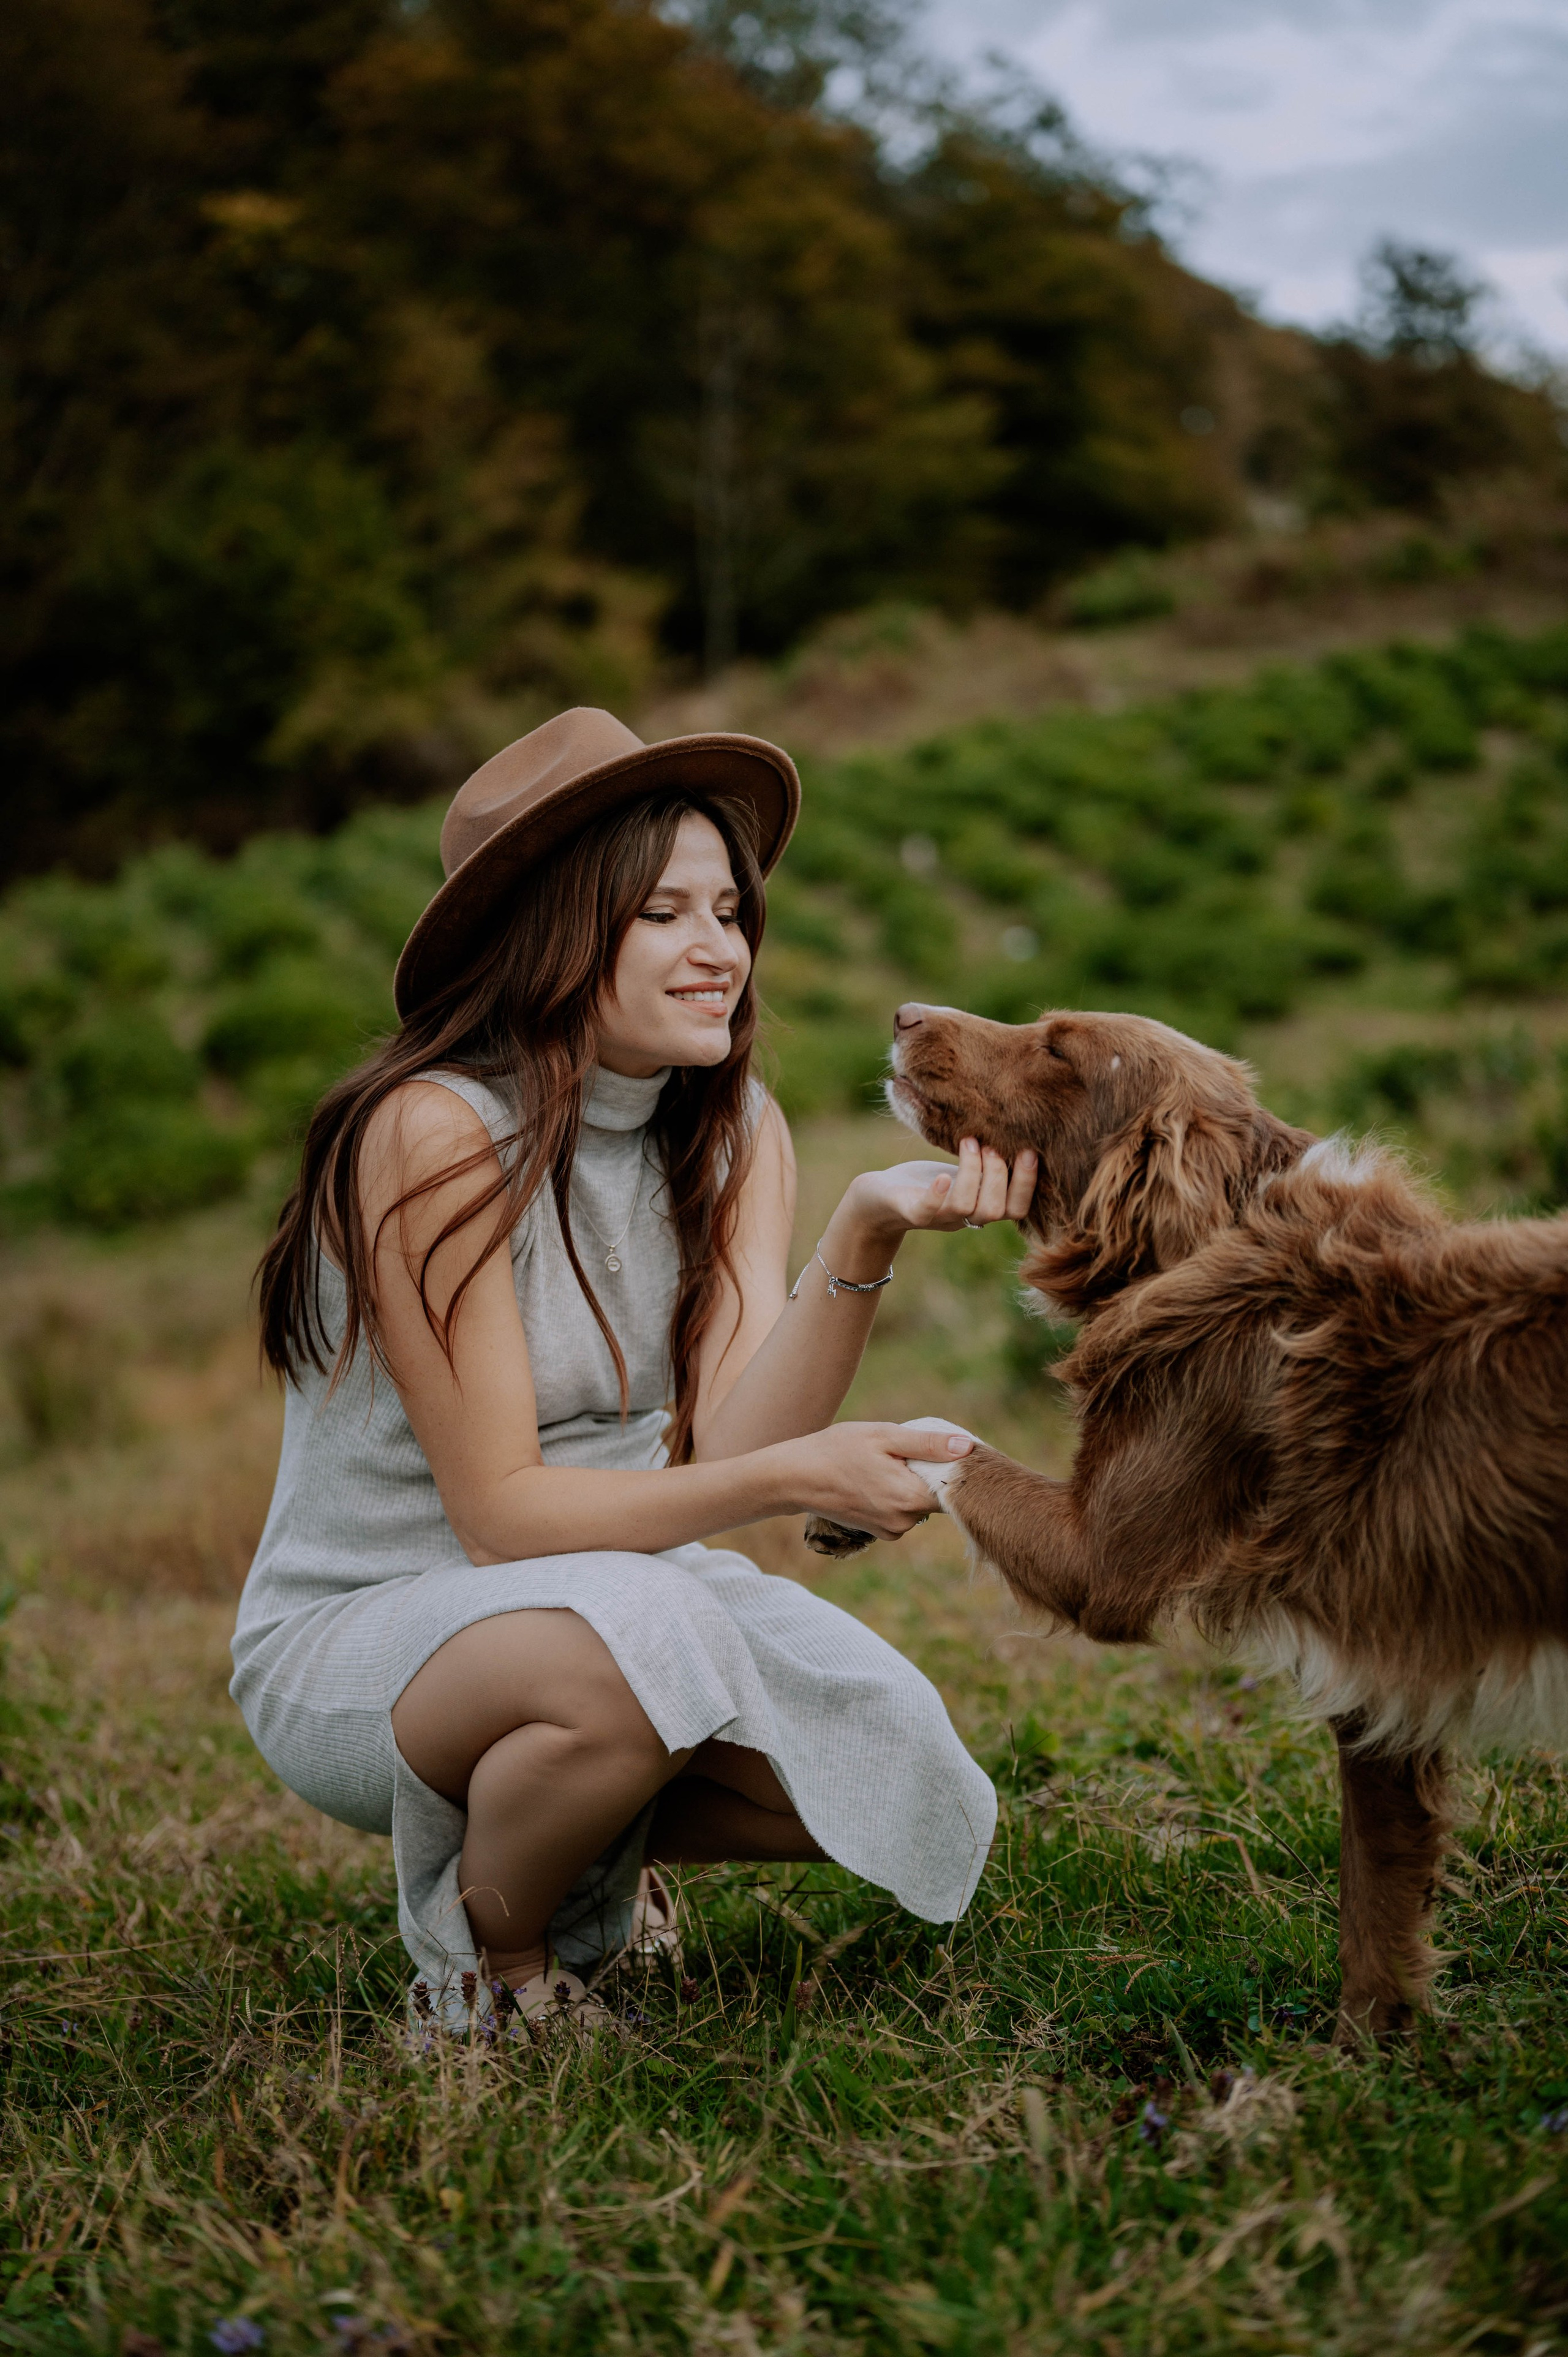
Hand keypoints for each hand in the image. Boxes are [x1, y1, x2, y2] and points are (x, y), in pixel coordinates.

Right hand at [773, 1421, 975, 1541]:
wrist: (794, 1477)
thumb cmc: (836, 1450)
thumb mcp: (883, 1436)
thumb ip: (927, 1444)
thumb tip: (968, 1447)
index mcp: (910, 1498)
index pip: (956, 1487)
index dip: (958, 1466)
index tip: (948, 1447)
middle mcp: (905, 1522)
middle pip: (939, 1495)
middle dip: (932, 1471)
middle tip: (908, 1447)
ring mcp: (892, 1531)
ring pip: (921, 1502)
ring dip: (914, 1481)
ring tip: (887, 1461)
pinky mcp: (881, 1532)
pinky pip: (904, 1510)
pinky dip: (899, 1493)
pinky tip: (878, 1476)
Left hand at [843, 1138, 1037, 1240]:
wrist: (875, 1198)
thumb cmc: (923, 1180)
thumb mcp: (962, 1171)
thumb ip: (987, 1164)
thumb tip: (1019, 1134)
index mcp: (978, 1208)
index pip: (1016, 1210)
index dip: (1026, 1185)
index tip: (1030, 1152)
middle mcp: (961, 1218)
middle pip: (995, 1211)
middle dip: (998, 1174)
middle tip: (989, 1144)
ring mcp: (935, 1217)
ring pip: (965, 1207)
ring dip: (972, 1173)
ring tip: (969, 1142)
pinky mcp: (908, 1211)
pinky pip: (926, 1211)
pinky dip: (937, 1195)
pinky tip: (942, 1175)